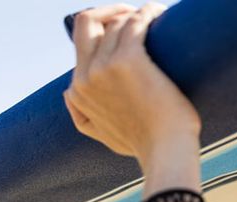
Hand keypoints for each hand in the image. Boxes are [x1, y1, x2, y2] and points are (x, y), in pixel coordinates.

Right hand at [62, 3, 200, 169]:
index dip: (104, 31)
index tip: (126, 31)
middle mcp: (86, 75)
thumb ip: (81, 114)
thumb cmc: (144, 144)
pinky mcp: (129, 59)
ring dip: (138, 14)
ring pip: (117, 22)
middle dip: (110, 12)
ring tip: (157, 18)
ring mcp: (105, 66)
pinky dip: (148, 12)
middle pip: (88, 22)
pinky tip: (160, 13)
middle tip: (136, 16)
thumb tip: (70, 93)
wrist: (166, 152)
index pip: (82, 43)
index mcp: (78, 90)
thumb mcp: (100, 133)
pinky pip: (135, 22)